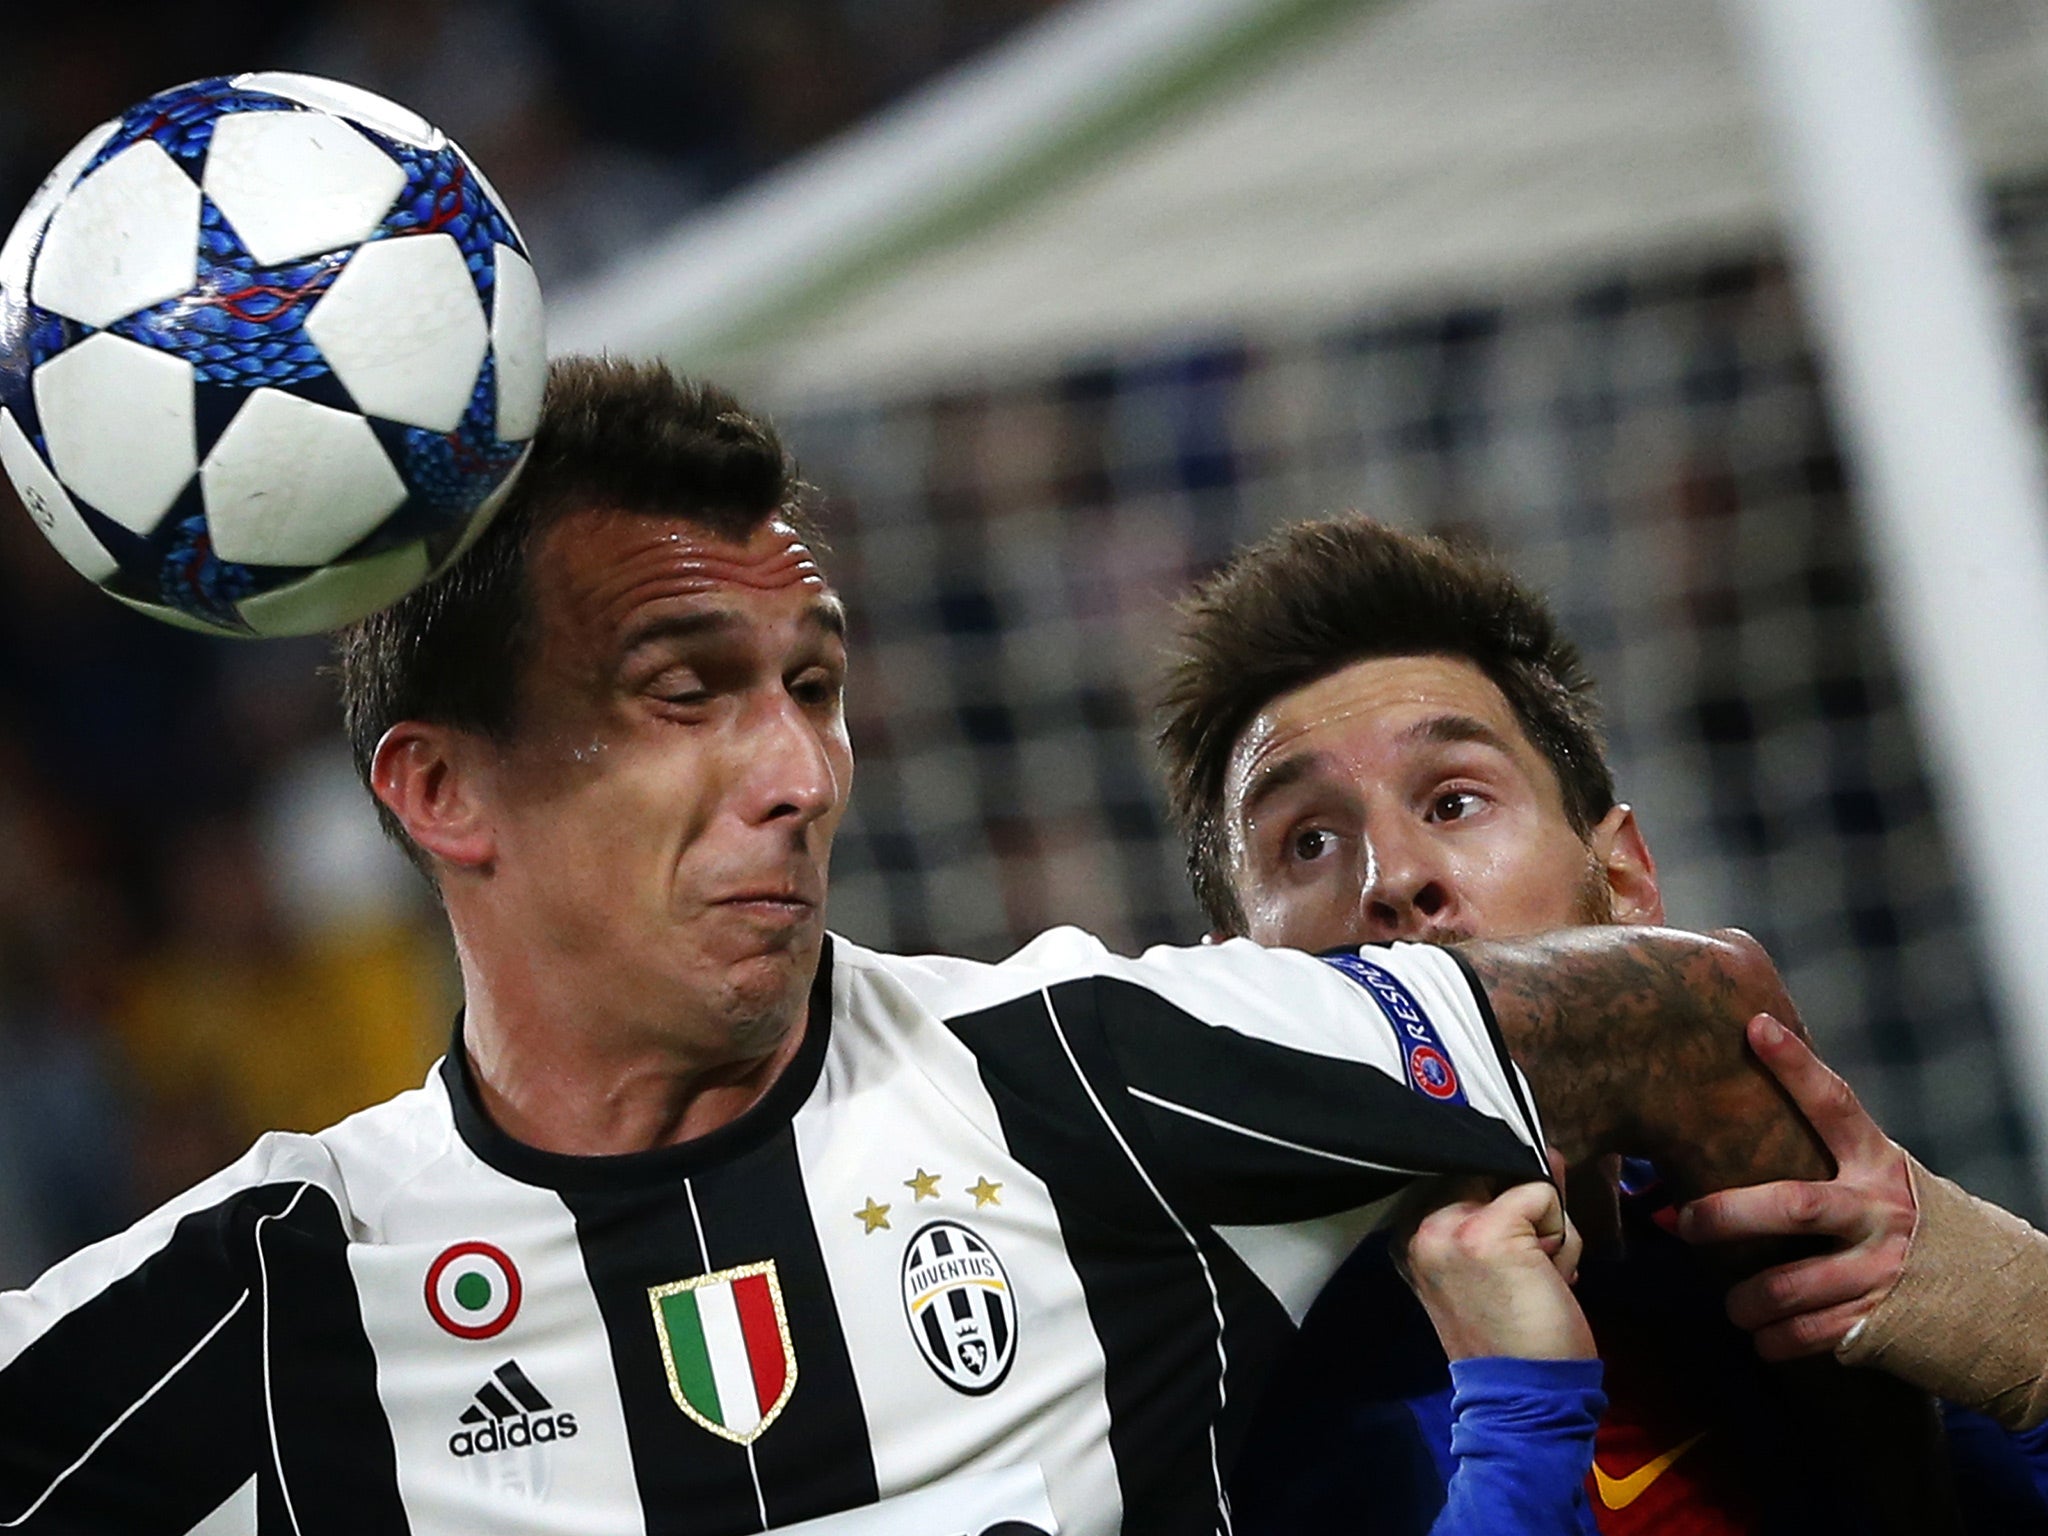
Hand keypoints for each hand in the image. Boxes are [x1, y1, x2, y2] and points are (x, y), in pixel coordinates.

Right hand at [1397, 1157, 1593, 1361]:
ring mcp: (1450, 1225)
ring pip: (1523, 1179)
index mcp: (1408, 1232)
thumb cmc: (1511, 1334)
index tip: (1514, 1249)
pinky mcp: (1490, 1229)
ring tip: (1536, 1278)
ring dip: (1549, 1227)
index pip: (1461, 1169)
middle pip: (1491, 1165)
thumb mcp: (1481, 1266)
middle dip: (1529, 1209)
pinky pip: (1544, 1194)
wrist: (1521, 1396)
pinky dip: (1562, 1236)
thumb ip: (1491, 1211)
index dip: (1501, 1196)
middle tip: (1527, 1269)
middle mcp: (1419, 1223)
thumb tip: (1543, 1155)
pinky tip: (1550, 1277)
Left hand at [1676, 1013, 1915, 1359]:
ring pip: (1788, 1285)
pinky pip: (1809, 1334)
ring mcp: (1883, 1271)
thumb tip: (1734, 1135)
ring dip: (1745, 1300)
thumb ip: (1827, 1162)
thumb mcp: (1882, 1180)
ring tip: (1733, 1304)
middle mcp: (1881, 1214)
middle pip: (1792, 1206)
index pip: (1835, 1106)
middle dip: (1728, 1215)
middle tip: (1686, 1222)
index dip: (1796, 1066)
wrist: (2005, 1301)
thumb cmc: (1915, 1229)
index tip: (1756, 1028)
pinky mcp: (1883, 1323)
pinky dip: (1776, 1341)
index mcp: (1878, 1166)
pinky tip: (1765, 1338)